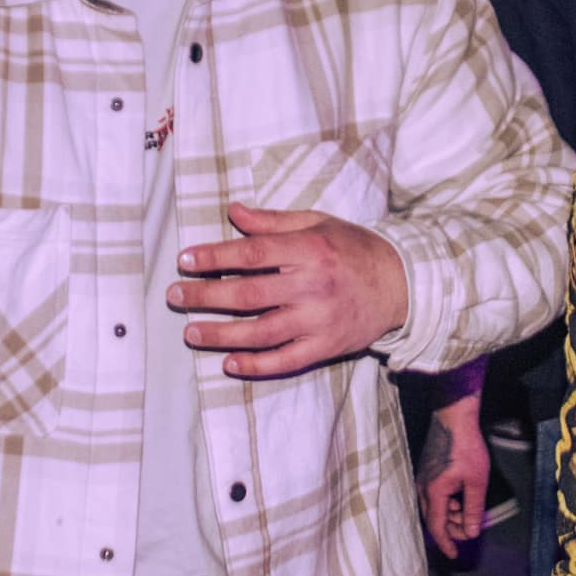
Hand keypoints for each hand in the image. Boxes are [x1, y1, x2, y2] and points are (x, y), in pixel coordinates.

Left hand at [171, 203, 407, 378]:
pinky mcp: (326, 346)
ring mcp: (319, 320)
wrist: (401, 284)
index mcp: (308, 249)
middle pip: (248, 294)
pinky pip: (285, 361)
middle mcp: (312, 285)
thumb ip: (273, 221)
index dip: (214, 257)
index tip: (184, 260)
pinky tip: (228, 363)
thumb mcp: (317, 222)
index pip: (251, 254)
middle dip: (205, 296)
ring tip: (191, 332)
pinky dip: (255, 365)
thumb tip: (232, 211)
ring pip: (260, 332)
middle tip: (174, 297)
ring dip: (220, 335)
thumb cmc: (353, 248)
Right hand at [415, 393, 488, 557]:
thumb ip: (473, 509)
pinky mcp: (426, 471)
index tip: (454, 555)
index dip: (446, 543)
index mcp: (434, 492)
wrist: (453, 417)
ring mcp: (423, 478)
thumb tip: (471, 532)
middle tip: (469, 530)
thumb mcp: (476, 481)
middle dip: (451, 529)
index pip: (437, 526)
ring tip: (468, 513)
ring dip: (450, 515)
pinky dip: (446, 503)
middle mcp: (423, 487)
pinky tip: (459, 498)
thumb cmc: (466, 447)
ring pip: (434, 507)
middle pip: (434, 519)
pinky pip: (433, 496)